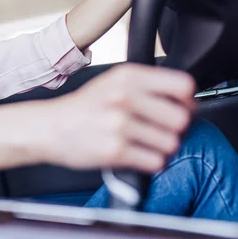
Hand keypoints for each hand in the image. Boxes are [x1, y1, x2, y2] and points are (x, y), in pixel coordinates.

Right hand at [46, 64, 196, 172]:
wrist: (49, 127)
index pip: (182, 86)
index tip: (182, 108)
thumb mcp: (112, 82)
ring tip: (145, 143)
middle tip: (162, 130)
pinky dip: (150, 162)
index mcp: (128, 76)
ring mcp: (119, 124)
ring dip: (162, 147)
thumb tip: (185, 99)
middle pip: (181, 118)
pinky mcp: (114, 150)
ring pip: (171, 142)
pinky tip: (137, 154)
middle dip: (176, 128)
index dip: (188, 101)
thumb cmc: (83, 108)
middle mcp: (124, 97)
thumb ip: (145, 85)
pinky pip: (155, 161)